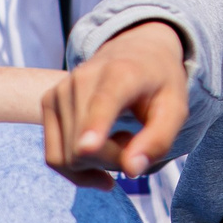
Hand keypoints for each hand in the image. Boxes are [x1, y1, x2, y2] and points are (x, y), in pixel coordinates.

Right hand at [41, 21, 187, 185]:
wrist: (134, 52)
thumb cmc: (159, 84)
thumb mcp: (175, 109)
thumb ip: (158, 140)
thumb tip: (131, 170)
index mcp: (121, 74)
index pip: (104, 103)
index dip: (95, 126)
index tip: (88, 146)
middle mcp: (82, 79)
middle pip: (85, 147)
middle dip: (114, 161)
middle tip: (136, 143)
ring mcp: (59, 91)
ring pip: (68, 157)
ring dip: (98, 163)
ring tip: (121, 138)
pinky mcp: (47, 103)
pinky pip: (55, 157)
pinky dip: (80, 166)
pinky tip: (101, 149)